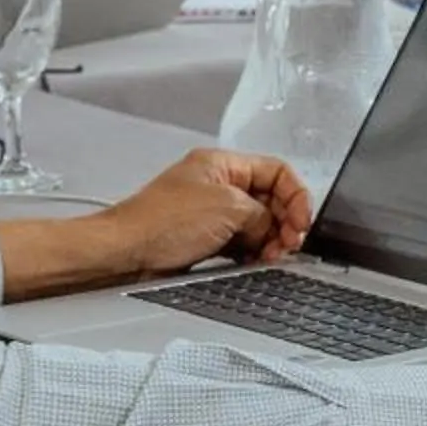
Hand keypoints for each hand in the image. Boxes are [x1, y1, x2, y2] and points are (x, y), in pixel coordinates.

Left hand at [107, 149, 315, 274]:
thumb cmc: (160, 222)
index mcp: (223, 165)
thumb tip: (274, 228)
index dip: (296, 196)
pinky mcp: (205, 238)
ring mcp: (211, 212)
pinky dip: (253, 252)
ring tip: (272, 254)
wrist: (125, 253)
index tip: (301, 221)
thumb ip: (262, 214)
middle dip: (284, 222)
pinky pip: (242, 242)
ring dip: (270, 240)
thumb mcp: (228, 208)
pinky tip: (256, 260)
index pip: (278, 172)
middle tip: (289, 242)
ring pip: (257, 224)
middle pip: (270, 199)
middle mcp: (218, 185)